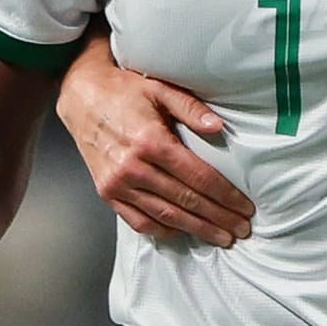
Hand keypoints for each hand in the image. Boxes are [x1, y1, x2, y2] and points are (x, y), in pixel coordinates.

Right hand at [56, 42, 253, 246]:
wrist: (81, 96)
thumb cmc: (123, 91)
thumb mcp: (159, 88)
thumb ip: (190, 108)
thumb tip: (218, 128)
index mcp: (151, 142)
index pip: (198, 178)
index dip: (225, 196)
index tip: (245, 208)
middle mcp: (133, 167)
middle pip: (186, 202)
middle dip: (218, 218)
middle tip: (241, 230)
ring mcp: (117, 184)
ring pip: (166, 216)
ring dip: (197, 229)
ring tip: (220, 237)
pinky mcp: (107, 193)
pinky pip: (138, 220)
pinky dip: (163, 230)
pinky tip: (183, 232)